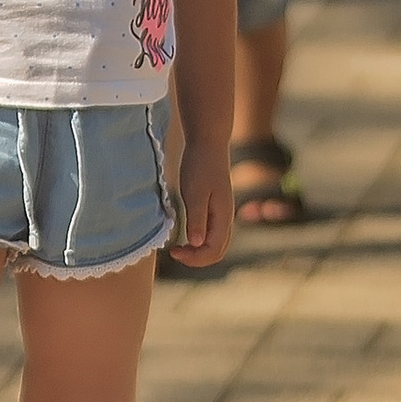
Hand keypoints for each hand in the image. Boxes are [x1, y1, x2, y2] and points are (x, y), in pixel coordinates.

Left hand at [173, 153, 232, 272]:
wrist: (208, 143)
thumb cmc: (200, 165)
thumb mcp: (194, 192)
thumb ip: (196, 218)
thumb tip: (195, 243)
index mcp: (224, 216)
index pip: (213, 251)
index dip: (194, 258)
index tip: (173, 251)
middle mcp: (226, 218)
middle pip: (217, 252)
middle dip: (196, 258)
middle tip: (174, 252)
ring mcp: (222, 214)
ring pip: (215, 244)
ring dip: (198, 251)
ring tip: (177, 246)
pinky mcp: (215, 208)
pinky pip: (211, 234)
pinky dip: (198, 241)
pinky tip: (183, 234)